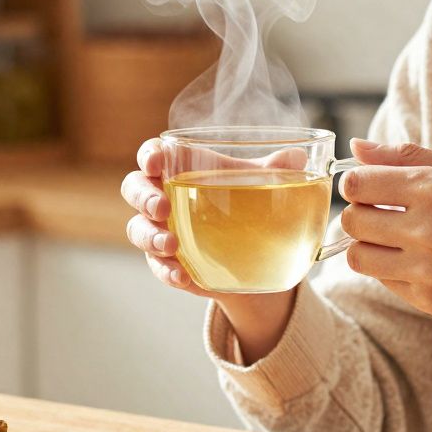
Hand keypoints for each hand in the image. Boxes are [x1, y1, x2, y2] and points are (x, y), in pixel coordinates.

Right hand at [121, 138, 297, 361]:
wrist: (257, 257)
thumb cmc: (251, 206)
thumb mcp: (266, 185)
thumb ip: (278, 171)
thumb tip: (297, 159)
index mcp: (181, 168)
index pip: (153, 155)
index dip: (149, 155)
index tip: (156, 162)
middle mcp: (163, 197)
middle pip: (134, 188)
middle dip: (143, 197)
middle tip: (163, 207)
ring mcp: (160, 231)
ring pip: (137, 229)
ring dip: (150, 236)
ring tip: (173, 245)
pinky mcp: (166, 263)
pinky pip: (157, 266)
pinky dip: (166, 271)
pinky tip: (182, 276)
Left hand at [338, 139, 431, 336]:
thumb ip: (409, 157)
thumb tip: (356, 146)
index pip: (356, 184)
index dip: (357, 184)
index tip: (371, 188)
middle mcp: (426, 228)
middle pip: (351, 221)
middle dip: (360, 215)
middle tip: (384, 215)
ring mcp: (426, 269)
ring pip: (357, 257)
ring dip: (368, 246)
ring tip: (395, 240)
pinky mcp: (429, 300)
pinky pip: (384, 282)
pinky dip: (391, 270)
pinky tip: (420, 261)